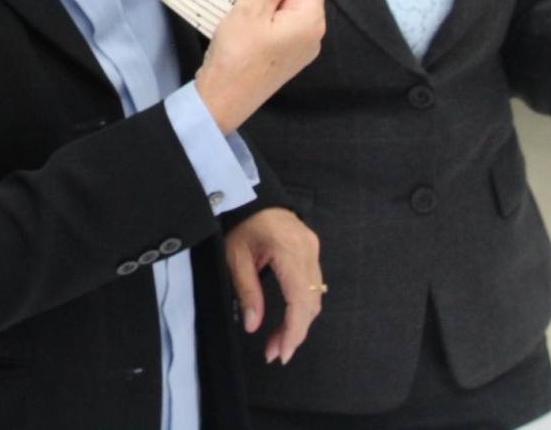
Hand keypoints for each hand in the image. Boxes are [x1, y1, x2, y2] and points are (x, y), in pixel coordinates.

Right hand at [195, 0, 326, 134]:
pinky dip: (261, 13)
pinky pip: (278, 24)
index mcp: (310, 20)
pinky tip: (238, 11)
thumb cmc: (237, 55)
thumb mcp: (253, 9)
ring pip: (286, 7)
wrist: (222, 100)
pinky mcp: (284, 55)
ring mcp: (299, 47)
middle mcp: (311, 33)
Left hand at [223, 207, 321, 364]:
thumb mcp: (235, 257)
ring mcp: (313, 249)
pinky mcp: (313, 251)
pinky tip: (288, 322)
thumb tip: (253, 325)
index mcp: (288, 248)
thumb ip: (247, 292)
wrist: (252, 197)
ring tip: (278, 343)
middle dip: (295, 332)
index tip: (282, 352)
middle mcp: (307, 250)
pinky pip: (313, 286)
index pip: (299, 298)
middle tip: (276, 353)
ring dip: (299, 323)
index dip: (293, 330)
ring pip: (315, 297)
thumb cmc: (241, 224)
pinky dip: (302, 308)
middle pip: (310, 302)